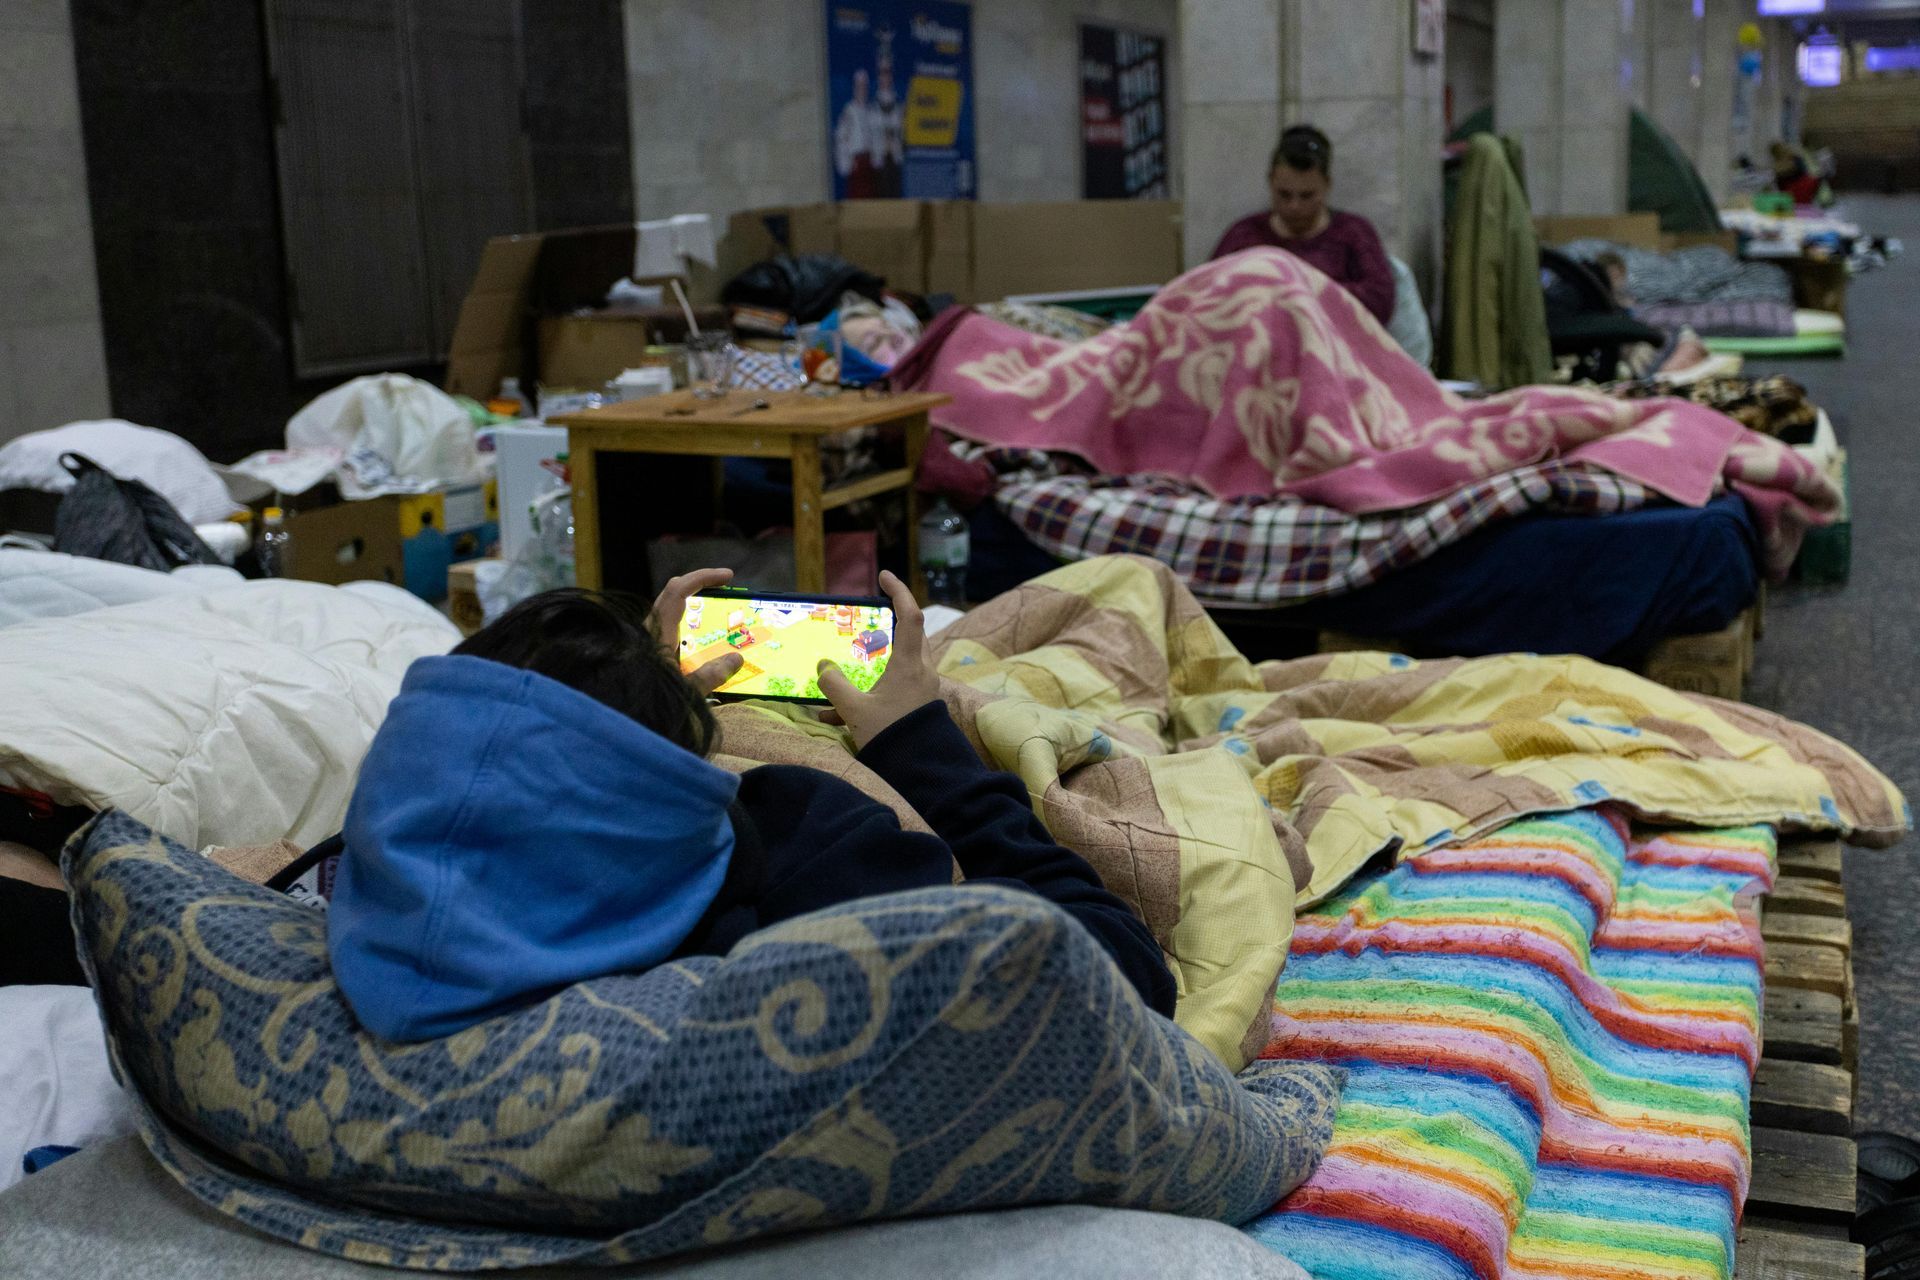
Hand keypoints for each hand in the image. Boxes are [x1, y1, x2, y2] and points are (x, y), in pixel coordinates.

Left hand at [653, 568, 741, 696]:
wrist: (615, 718)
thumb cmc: (644, 703)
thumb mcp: (684, 692)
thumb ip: (710, 675)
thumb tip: (736, 659)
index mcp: (658, 632)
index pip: (678, 591)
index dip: (703, 577)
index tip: (727, 576)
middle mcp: (649, 630)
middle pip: (672, 594)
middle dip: (699, 585)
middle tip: (724, 588)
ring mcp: (644, 639)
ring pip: (667, 610)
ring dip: (691, 605)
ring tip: (715, 615)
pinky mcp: (642, 651)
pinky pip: (665, 627)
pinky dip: (684, 624)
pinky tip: (697, 642)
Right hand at [817, 570, 939, 749]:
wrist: (921, 771)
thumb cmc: (891, 736)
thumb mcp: (855, 710)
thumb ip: (836, 686)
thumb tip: (823, 666)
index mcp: (909, 665)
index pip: (909, 616)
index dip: (899, 592)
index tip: (884, 576)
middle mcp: (921, 672)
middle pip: (909, 636)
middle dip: (888, 625)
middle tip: (867, 621)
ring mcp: (923, 689)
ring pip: (901, 662)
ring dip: (876, 663)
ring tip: (845, 674)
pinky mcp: (919, 706)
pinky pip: (896, 688)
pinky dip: (873, 691)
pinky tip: (838, 715)